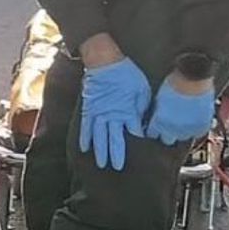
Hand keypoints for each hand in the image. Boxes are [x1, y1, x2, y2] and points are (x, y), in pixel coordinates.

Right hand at [79, 56, 152, 170]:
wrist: (105, 62)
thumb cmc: (126, 73)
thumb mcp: (142, 90)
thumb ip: (141, 107)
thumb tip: (143, 120)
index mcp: (127, 111)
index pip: (131, 132)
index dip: (135, 144)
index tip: (140, 155)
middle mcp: (112, 115)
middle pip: (113, 139)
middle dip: (115, 154)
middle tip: (117, 168)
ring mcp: (98, 113)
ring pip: (99, 136)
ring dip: (100, 151)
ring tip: (101, 163)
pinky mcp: (89, 109)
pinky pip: (86, 127)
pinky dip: (85, 138)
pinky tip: (85, 148)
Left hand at [145, 73, 216, 144]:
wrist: (192, 78)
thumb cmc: (174, 83)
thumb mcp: (159, 99)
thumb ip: (159, 112)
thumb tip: (158, 117)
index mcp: (160, 121)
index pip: (153, 133)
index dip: (154, 131)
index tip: (155, 129)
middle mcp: (173, 128)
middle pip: (167, 140)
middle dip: (167, 134)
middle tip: (169, 128)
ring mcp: (188, 127)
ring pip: (183, 138)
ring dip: (182, 132)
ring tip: (183, 126)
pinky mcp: (202, 124)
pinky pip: (199, 134)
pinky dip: (197, 130)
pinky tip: (194, 125)